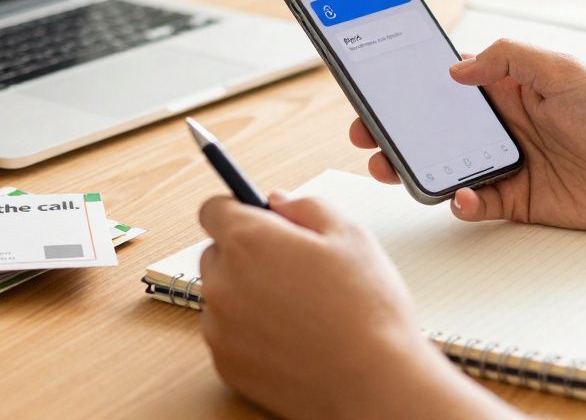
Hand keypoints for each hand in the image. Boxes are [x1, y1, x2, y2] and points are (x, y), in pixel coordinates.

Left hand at [198, 193, 517, 419]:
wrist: (372, 383)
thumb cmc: (367, 311)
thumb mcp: (350, 235)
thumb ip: (306, 205)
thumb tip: (277, 202)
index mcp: (249, 242)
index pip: (213, 209)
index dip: (239, 209)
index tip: (257, 217)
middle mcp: (223, 283)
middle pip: (217, 253)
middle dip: (247, 254)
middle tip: (293, 267)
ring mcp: (220, 328)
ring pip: (222, 296)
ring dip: (248, 294)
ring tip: (300, 308)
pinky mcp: (226, 364)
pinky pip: (228, 335)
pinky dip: (250, 332)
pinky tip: (292, 336)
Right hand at [351, 39, 585, 230]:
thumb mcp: (562, 69)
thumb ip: (507, 59)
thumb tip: (456, 69)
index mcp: (506, 88)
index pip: (445, 84)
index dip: (409, 87)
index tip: (376, 88)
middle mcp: (501, 125)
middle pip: (433, 128)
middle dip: (395, 131)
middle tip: (367, 135)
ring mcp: (507, 163)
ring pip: (445, 167)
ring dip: (415, 168)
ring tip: (392, 168)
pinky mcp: (518, 200)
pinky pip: (475, 203)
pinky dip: (461, 202)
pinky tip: (461, 196)